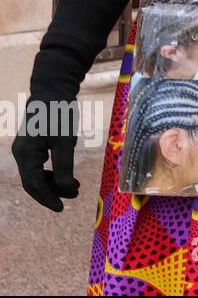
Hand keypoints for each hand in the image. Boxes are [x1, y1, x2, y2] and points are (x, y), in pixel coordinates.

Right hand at [11, 96, 80, 211]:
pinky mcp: (33, 145)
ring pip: (37, 175)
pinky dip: (53, 173)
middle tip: (74, 196)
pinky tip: (68, 175)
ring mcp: (26, 150)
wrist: (54, 89)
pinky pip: (40, 166)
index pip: (33, 184)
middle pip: (33, 182)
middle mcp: (21, 154)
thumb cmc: (59, 113)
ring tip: (76, 187)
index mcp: (25, 154)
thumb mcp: (65, 141)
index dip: (47, 198)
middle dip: (53, 192)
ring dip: (54, 183)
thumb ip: (64, 166)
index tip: (61, 208)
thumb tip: (65, 189)